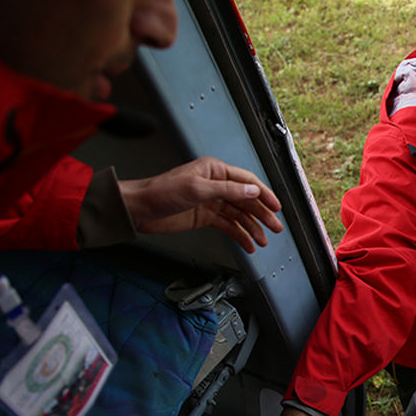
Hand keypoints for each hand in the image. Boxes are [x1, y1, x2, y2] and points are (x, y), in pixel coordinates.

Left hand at [119, 157, 283, 252]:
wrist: (139, 209)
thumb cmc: (161, 192)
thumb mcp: (197, 189)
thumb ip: (227, 190)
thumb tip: (252, 190)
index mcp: (214, 171)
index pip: (247, 181)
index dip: (264, 194)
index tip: (276, 207)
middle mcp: (215, 185)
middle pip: (246, 200)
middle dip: (262, 214)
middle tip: (276, 227)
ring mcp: (211, 202)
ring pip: (239, 215)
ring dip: (252, 228)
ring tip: (263, 240)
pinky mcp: (205, 217)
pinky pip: (228, 226)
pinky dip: (239, 235)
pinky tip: (248, 244)